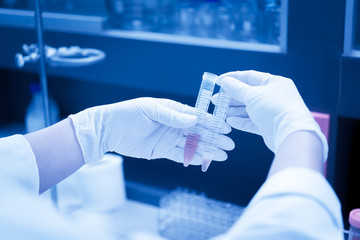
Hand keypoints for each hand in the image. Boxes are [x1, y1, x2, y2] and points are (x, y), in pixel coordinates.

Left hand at [70, 97, 233, 163]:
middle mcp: (174, 125)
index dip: (211, 123)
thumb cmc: (128, 114)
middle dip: (214, 138)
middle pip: (198, 132)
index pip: (196, 117)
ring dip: (207, 150)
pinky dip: (192, 158)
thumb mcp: (150, 109)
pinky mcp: (162, 151)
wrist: (108, 130)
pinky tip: (204, 161)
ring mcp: (169, 138)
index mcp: (172, 111)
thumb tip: (194, 119)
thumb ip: (172, 115)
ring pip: (192, 145)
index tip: (225, 128)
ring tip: (221, 156)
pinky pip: (180, 155)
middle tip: (229, 145)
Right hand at [212, 70, 326, 158]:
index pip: (250, 76)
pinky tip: (229, 121)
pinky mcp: (268, 126)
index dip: (232, 78)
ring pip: (248, 109)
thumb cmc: (274, 108)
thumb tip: (225, 81)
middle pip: (248, 94)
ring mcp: (271, 112)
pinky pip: (252, 121)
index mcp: (274, 83)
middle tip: (215, 100)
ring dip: (234, 110)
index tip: (218, 82)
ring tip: (220, 111)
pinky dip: (241, 121)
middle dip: (231, 97)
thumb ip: (236, 88)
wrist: (290, 134)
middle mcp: (274, 96)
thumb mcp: (252, 95)